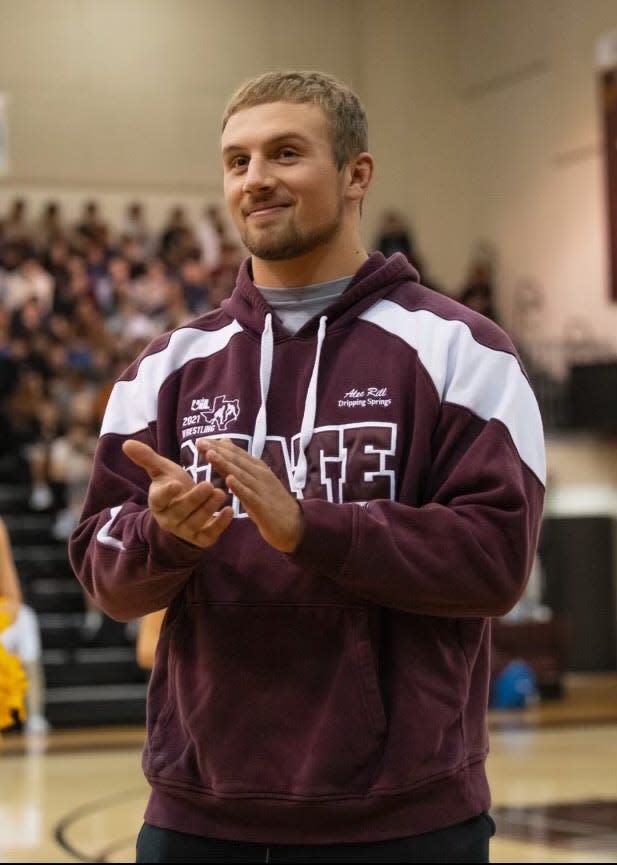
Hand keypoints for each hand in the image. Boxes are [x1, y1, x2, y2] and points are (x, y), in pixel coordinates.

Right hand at [122, 439, 233, 547]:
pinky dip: (220, 524)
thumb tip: (126, 443)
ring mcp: (185, 531)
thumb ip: (147, 458)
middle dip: (195, 499)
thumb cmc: (174, 486)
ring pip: (196, 523)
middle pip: (180, 511)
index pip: (158, 500)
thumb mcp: (162, 471)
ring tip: (220, 493)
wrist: (187, 510)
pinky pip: (209, 535)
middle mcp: (169, 519)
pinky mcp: (201, 539)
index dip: (166, 493)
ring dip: (209, 509)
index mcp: (158, 502)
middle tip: (208, 485)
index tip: (175, 484)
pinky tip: (230, 511)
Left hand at [198, 438, 303, 552]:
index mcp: (258, 468)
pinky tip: (228, 480)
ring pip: (241, 474)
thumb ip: (239, 463)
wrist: (294, 525)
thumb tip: (225, 442)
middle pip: (236, 461)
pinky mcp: (263, 506)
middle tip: (200, 443)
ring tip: (210, 455)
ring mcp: (262, 490)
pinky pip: (249, 495)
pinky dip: (239, 487)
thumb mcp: (254, 480)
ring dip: (225, 464)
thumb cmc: (271, 502)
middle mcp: (260, 475)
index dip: (219, 446)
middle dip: (217, 451)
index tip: (200, 440)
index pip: (236, 453)